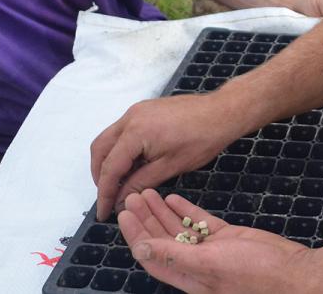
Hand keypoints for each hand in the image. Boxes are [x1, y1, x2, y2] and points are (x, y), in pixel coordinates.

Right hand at [90, 93, 244, 220]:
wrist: (222, 112)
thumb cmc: (202, 139)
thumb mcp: (171, 167)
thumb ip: (141, 182)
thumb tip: (120, 199)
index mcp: (135, 132)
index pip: (110, 167)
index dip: (104, 192)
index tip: (102, 212)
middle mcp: (130, 117)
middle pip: (100, 149)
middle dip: (100, 175)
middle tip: (108, 198)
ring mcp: (136, 111)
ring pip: (109, 138)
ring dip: (109, 161)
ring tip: (119, 185)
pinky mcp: (144, 110)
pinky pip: (122, 131)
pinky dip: (120, 150)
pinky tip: (132, 166)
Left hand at [120, 190, 321, 293]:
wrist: (292, 274)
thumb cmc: (254, 276)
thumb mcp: (209, 265)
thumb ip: (175, 256)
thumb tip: (141, 249)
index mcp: (188, 276)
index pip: (152, 255)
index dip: (136, 236)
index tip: (124, 214)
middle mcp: (195, 264)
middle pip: (162, 239)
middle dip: (146, 219)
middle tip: (133, 196)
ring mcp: (212, 250)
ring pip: (179, 228)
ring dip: (162, 212)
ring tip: (147, 192)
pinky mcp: (227, 238)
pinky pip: (200, 222)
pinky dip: (186, 209)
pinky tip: (173, 197)